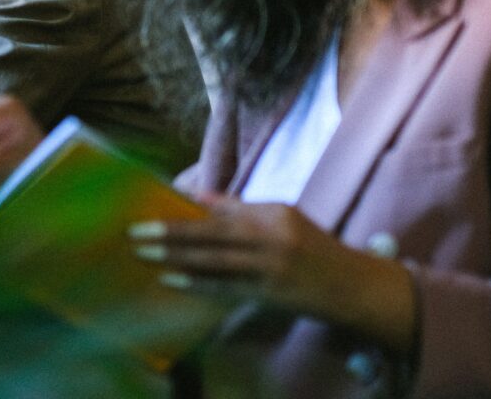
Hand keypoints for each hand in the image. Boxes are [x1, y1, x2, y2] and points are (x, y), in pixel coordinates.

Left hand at [131, 195, 416, 352]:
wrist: (353, 287)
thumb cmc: (314, 247)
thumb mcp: (284, 217)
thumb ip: (241, 208)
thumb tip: (199, 197)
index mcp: (274, 213)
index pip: (223, 210)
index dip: (188, 211)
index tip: (154, 206)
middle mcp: (272, 238)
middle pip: (213, 233)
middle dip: (172, 232)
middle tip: (137, 230)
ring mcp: (270, 268)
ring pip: (214, 261)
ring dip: (176, 256)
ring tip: (144, 252)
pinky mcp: (268, 294)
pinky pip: (224, 287)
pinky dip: (196, 283)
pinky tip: (170, 277)